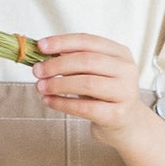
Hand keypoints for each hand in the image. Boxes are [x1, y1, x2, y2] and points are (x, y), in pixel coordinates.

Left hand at [32, 34, 153, 144]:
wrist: (127, 124)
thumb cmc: (106, 96)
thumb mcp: (95, 73)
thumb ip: (75, 62)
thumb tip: (43, 54)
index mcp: (120, 53)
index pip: (88, 41)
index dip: (62, 42)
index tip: (41, 46)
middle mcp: (126, 70)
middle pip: (87, 61)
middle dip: (58, 65)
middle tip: (38, 70)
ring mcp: (125, 92)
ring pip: (87, 83)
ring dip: (59, 84)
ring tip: (41, 87)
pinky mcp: (118, 115)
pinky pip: (86, 108)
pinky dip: (63, 104)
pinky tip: (49, 101)